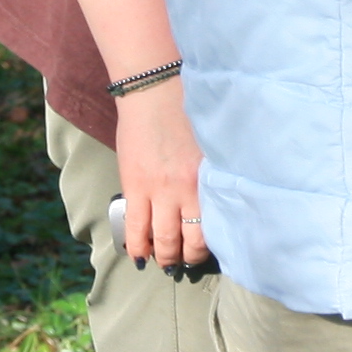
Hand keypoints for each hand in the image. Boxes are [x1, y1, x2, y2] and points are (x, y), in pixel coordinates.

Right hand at [116, 85, 207, 268]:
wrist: (155, 90)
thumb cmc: (187, 111)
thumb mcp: (209, 144)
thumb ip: (210, 172)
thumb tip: (214, 197)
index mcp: (210, 176)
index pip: (216, 223)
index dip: (211, 244)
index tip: (208, 250)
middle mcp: (189, 187)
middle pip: (191, 238)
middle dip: (188, 257)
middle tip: (186, 261)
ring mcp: (160, 189)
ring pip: (163, 239)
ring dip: (164, 256)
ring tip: (165, 261)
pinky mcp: (136, 186)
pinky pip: (135, 228)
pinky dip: (137, 247)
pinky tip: (140, 256)